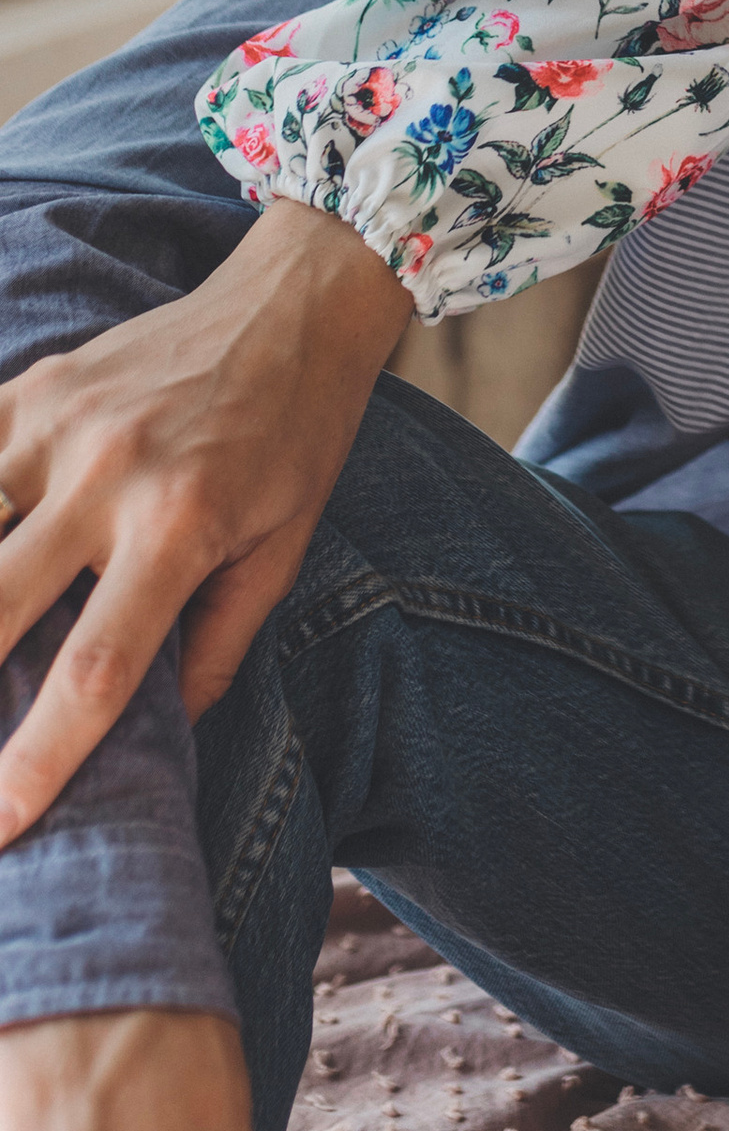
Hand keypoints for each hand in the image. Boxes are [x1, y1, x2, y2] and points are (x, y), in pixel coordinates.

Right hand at [0, 207, 412, 845]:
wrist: (293, 305)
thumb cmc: (296, 436)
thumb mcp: (284, 547)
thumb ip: (220, 647)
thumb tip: (168, 736)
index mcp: (182, 527)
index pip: (96, 670)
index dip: (40, 758)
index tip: (0, 825)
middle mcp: (111, 475)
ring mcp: (60, 425)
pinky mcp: (32, 388)